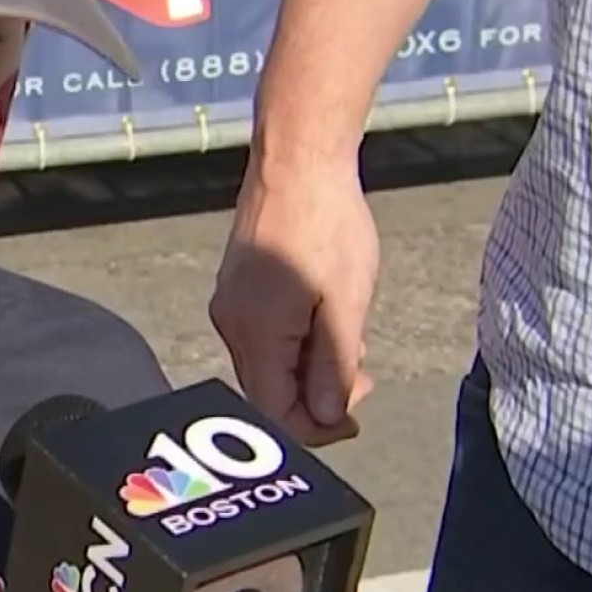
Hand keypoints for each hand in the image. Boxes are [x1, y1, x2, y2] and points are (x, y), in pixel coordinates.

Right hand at [209, 158, 378, 446]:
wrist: (297, 161)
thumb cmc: (326, 222)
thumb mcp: (346, 304)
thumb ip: (333, 368)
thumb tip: (327, 417)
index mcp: (257, 333)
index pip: (276, 414)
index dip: (318, 430)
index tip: (354, 419)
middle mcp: (231, 324)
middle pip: (267, 393)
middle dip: (316, 399)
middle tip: (362, 378)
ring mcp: (229, 303)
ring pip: (266, 365)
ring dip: (308, 369)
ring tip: (349, 340)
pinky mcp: (236, 287)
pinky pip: (262, 337)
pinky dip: (295, 344)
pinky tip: (325, 319)